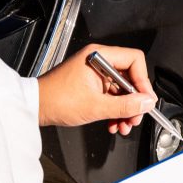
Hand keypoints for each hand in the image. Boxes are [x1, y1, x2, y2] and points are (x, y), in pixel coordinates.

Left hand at [37, 44, 156, 134]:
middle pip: (130, 78)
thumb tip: (146, 103)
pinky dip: (115, 111)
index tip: (145, 100)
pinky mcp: (92, 86)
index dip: (143, 81)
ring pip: (121, 91)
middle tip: (135, 117)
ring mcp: (95, 74)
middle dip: (134, 101)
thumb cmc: (56, 100)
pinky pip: (111, 97)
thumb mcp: (96, 106)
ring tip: (124, 125)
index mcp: (99, 56)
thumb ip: (125, 105)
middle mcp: (99, 62)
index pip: (134, 61)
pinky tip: (113, 124)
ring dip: (125, 110)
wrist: (36, 107)